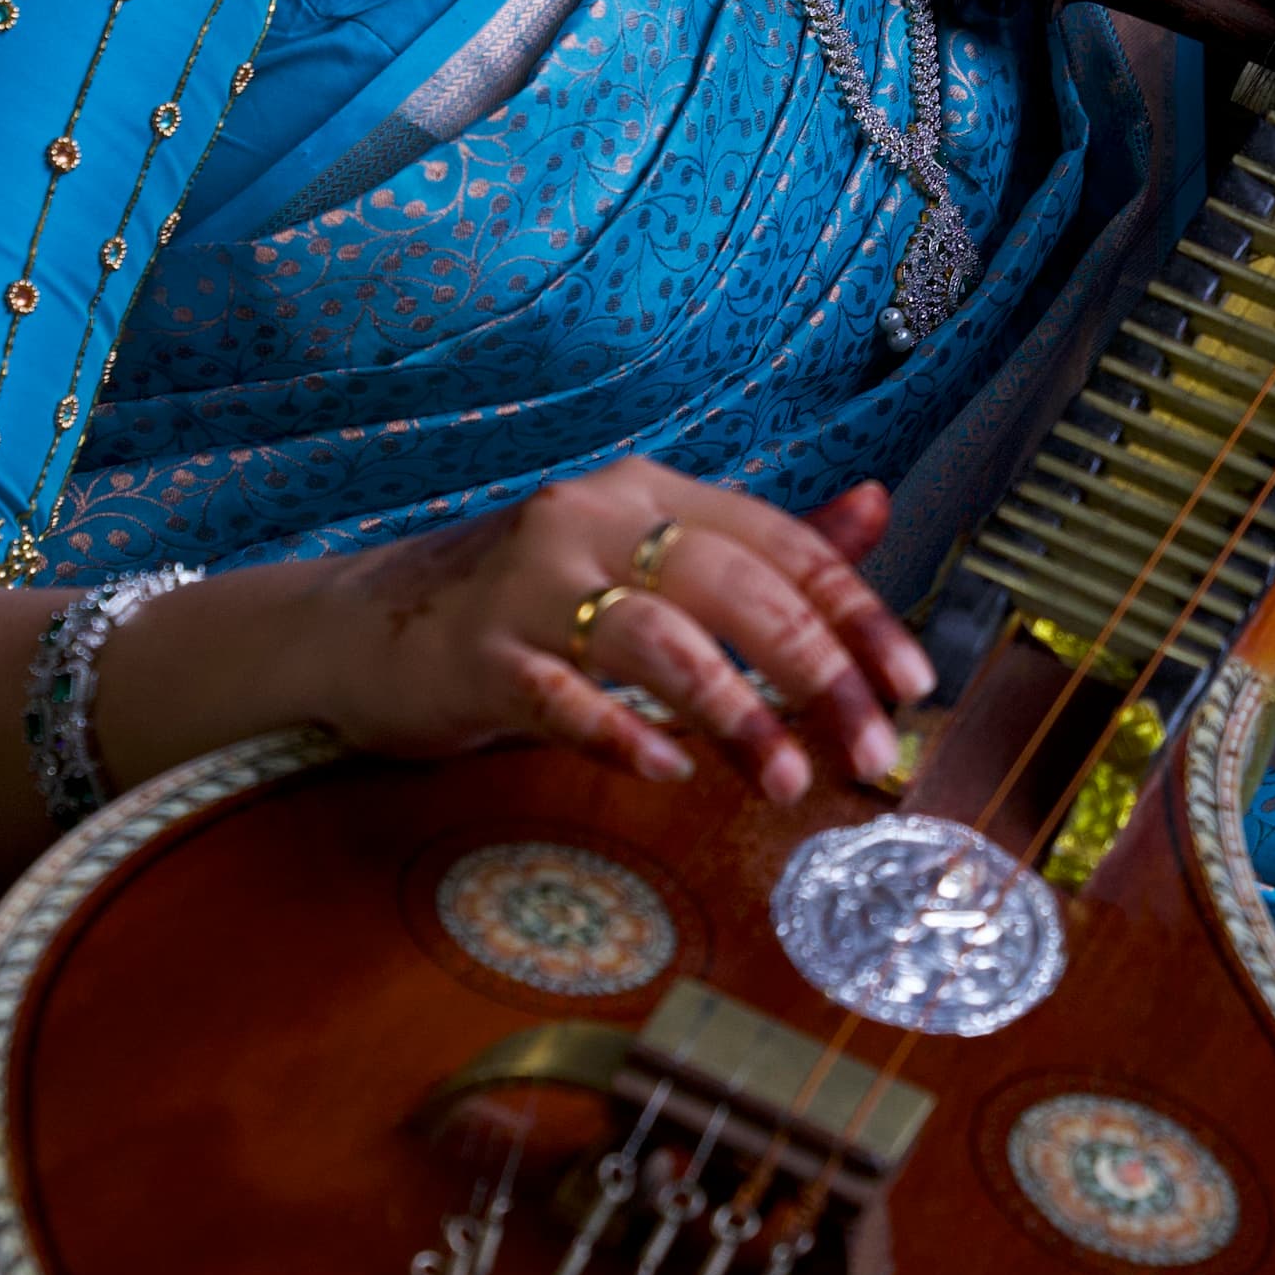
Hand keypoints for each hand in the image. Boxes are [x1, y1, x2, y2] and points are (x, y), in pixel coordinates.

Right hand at [296, 463, 929, 808]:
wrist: (360, 623)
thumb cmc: (525, 603)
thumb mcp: (645, 559)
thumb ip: (761, 545)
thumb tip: (877, 508)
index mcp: (650, 494)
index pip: (781, 544)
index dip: (858, 614)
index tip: (914, 686)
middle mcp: (595, 521)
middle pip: (735, 589)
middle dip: (817, 675)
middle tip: (870, 754)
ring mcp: (530, 586)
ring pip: (658, 640)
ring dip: (734, 713)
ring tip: (784, 780)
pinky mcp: (476, 654)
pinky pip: (560, 697)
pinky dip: (619, 733)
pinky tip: (666, 770)